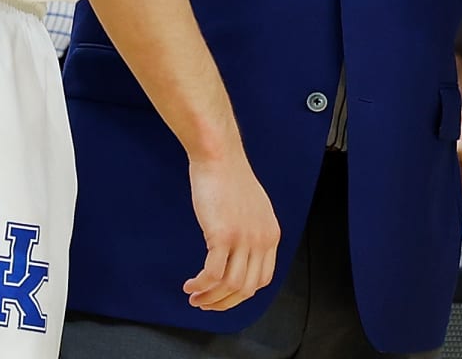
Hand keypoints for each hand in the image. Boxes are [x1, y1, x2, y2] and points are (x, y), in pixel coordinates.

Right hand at [183, 152, 279, 310]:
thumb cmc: (229, 177)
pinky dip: (201, 284)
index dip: (241, 294)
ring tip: (194, 297)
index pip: (263, 279)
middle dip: (224, 302)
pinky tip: (191, 285)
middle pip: (247, 288)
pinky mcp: (223, 235)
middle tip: (206, 304)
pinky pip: (213, 273)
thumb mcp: (253, 209)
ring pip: (230, 285)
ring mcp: (243, 238)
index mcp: (271, 234)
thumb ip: (252, 232)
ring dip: (210, 297)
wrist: (219, 156)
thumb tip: (239, 254)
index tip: (224, 296)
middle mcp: (261, 239)